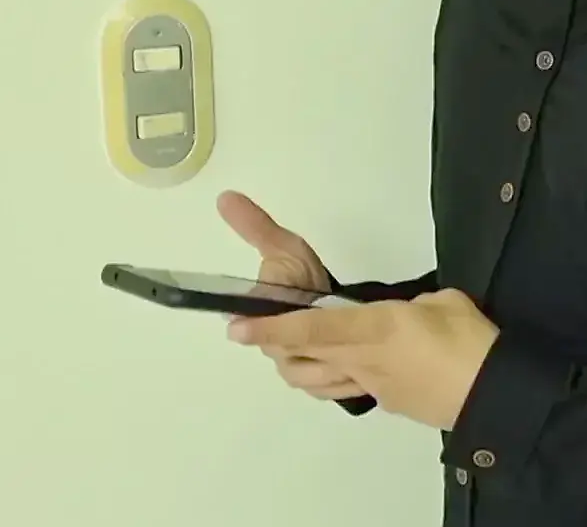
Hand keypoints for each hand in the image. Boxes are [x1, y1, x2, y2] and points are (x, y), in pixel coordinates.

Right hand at [217, 190, 361, 400]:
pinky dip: (345, 380)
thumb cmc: (304, 277)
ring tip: (355, 347)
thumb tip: (225, 196)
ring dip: (331, 363)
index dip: (278, 325)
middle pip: (288, 356)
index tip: (300, 308)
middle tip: (337, 322)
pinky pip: (327, 391)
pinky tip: (361, 369)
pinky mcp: (318, 386)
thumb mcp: (283, 248)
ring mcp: (294, 370)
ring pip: (308, 377)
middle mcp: (272, 350)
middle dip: (314, 339)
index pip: (261, 331)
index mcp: (257, 320)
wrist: (336, 305)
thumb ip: (255, 227)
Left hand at [227, 288, 499, 430]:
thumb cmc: (471, 341)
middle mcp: (363, 359)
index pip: (313, 327)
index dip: (272, 328)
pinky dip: (328, 376)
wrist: (493, 394)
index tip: (237, 328)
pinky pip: (343, 387)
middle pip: (304, 354)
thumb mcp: (442, 301)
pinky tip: (340, 364)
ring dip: (294, 364)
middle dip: (271, 344)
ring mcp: (371, 385)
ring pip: (315, 378)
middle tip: (250, 330)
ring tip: (288, 348)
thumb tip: (404, 312)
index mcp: (376, 327)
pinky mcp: (385, 401)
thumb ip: (412, 303)